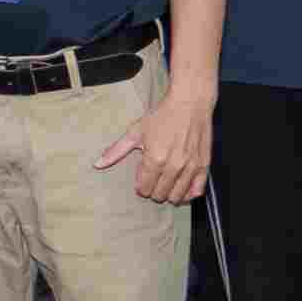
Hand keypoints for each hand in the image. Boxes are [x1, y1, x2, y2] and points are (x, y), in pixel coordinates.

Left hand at [93, 84, 213, 203]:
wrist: (190, 104)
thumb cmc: (163, 115)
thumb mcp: (136, 131)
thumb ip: (116, 151)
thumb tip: (98, 164)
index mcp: (154, 159)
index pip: (144, 189)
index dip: (140, 186)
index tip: (141, 177)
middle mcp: (173, 166)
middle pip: (160, 195)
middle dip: (153, 190)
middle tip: (153, 179)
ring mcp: (190, 167)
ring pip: (177, 196)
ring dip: (169, 193)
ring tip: (165, 182)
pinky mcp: (204, 166)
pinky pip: (196, 191)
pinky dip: (188, 193)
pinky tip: (182, 187)